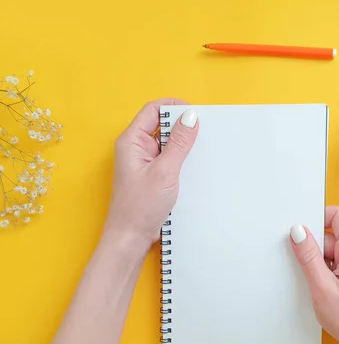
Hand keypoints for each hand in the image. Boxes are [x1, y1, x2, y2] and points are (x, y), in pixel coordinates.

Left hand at [104, 99, 198, 247]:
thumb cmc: (140, 206)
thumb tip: (191, 117)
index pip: (153, 110)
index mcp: (132, 141)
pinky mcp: (152, 174)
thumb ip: (179, 143)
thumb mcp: (165, 171)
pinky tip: (193, 166)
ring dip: (183, 144)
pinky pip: (169, 158)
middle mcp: (136, 148)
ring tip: (199, 150)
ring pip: (167, 142)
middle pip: (161, 124)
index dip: (174, 107)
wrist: (131, 236)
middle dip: (181, 125)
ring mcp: (144, 161)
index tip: (196, 112)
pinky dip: (181, 158)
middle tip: (202, 131)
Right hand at [289, 206, 338, 343]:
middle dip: (316, 245)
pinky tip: (325, 287)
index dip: (318, 217)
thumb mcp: (322, 288)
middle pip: (336, 231)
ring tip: (318, 284)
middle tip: (306, 267)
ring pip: (337, 246)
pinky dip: (329, 267)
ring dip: (322, 259)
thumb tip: (297, 230)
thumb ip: (308, 256)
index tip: (300, 233)